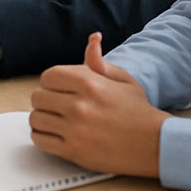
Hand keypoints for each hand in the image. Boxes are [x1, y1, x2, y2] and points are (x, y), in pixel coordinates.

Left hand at [28, 32, 166, 176]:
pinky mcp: (72, 151)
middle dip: (45, 101)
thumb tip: (92, 39)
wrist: (154, 144)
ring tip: (56, 121)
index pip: (48, 76)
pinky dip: (42, 138)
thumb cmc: (137, 111)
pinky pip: (40, 140)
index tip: (59, 90)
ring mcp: (74, 129)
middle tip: (57, 107)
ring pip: (35, 119)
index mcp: (89, 83)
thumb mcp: (123, 80)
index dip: (51, 83)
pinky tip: (55, 135)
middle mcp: (78, 105)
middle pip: (38, 97)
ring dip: (42, 120)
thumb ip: (100, 61)